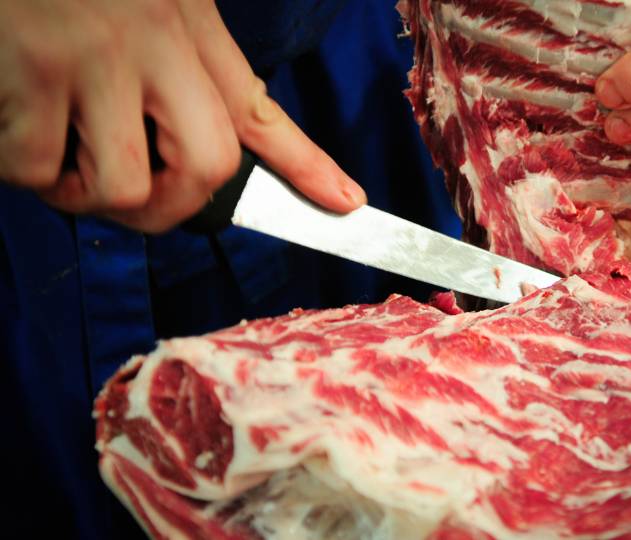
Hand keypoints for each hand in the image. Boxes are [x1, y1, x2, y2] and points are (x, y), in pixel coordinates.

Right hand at [0, 0, 364, 232]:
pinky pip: (34, 167)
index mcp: (185, 27)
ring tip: (55, 150)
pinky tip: (13, 125)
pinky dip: (19, 166)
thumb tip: (218, 134)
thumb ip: (187, 62)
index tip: (347, 202)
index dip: (307, 163)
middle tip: (130, 193)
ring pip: (121, 185)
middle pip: (205, 169)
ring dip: (81, 191)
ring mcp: (92, 56)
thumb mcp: (158, 3)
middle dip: (168, 207)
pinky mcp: (29, 67)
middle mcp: (153, 42)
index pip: (259, 109)